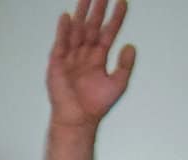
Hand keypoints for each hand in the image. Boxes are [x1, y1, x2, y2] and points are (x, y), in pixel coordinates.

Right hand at [47, 0, 135, 129]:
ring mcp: (70, 57)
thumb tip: (131, 46)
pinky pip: (61, 43)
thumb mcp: (118, 83)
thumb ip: (125, 64)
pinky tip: (66, 17)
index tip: (122, 3)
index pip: (108, 32)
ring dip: (81, 14)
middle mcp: (84, 54)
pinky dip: (63, 31)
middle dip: (97, 9)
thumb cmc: (95, 106)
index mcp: (98, 58)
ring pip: (77, 30)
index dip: (115, 18)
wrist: (77, 120)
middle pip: (91, 26)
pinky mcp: (57, 64)